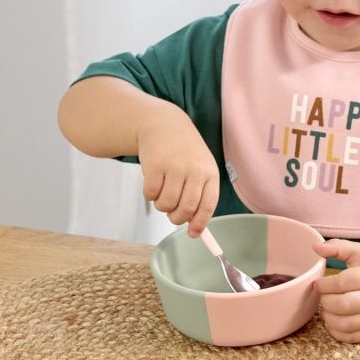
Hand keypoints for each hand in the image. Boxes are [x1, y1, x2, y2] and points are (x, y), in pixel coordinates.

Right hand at [136, 110, 218, 237]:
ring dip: (162, 206)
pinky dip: (150, 195)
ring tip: (163, 193)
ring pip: (166, 204)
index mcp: (210, 173)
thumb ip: (200, 196)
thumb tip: (196, 230)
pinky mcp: (155, 165)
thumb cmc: (184, 153)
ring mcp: (175, 167)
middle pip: (186, 209)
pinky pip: (150, 194)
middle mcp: (195, 170)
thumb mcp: (200, 169)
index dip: (200, 223)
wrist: (164, 125)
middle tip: (172, 214)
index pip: (208, 205)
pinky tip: (153, 182)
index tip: (193, 234)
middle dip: (176, 218)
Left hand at [313, 239, 359, 342]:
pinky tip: (334, 321)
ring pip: (345, 324)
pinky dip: (337, 332)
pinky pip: (352, 338)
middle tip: (323, 296)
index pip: (341, 283)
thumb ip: (338, 247)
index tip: (318, 283)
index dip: (324, 285)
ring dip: (329, 318)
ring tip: (328, 308)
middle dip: (325, 301)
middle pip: (341, 305)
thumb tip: (315, 246)